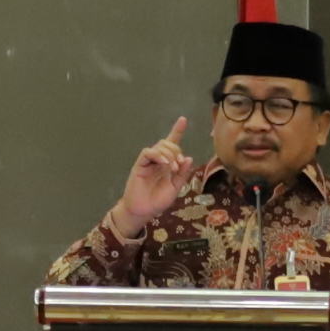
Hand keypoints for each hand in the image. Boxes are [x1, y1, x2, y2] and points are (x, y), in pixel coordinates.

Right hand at [108, 117, 202, 238]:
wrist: (143, 211)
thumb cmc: (158, 201)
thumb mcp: (175, 188)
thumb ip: (182, 174)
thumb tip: (189, 158)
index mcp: (167, 164)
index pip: (172, 144)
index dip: (177, 131)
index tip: (183, 119)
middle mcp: (158, 160)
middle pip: (168, 144)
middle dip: (177, 151)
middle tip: (179, 166)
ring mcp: (148, 162)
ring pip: (159, 146)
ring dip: (169, 154)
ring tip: (172, 168)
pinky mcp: (140, 165)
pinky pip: (148, 152)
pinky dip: (158, 155)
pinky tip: (163, 163)